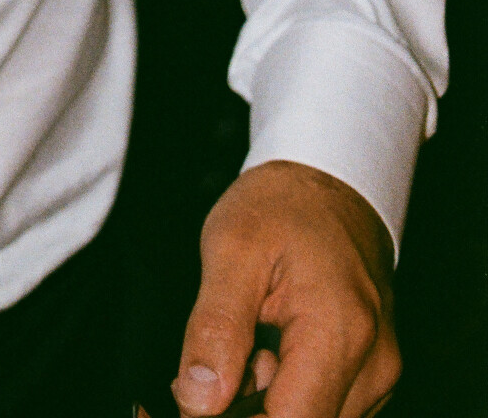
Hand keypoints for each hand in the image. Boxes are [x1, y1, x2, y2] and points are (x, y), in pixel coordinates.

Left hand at [173, 161, 398, 417]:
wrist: (328, 182)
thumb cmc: (280, 206)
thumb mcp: (231, 247)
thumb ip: (216, 328)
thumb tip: (198, 403)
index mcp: (340, 332)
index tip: (198, 393)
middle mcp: (373, 364)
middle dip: (248, 408)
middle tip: (218, 358)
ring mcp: (379, 373)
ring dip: (268, 402)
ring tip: (250, 341)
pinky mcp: (373, 374)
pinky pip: (326, 407)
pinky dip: (289, 392)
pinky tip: (269, 351)